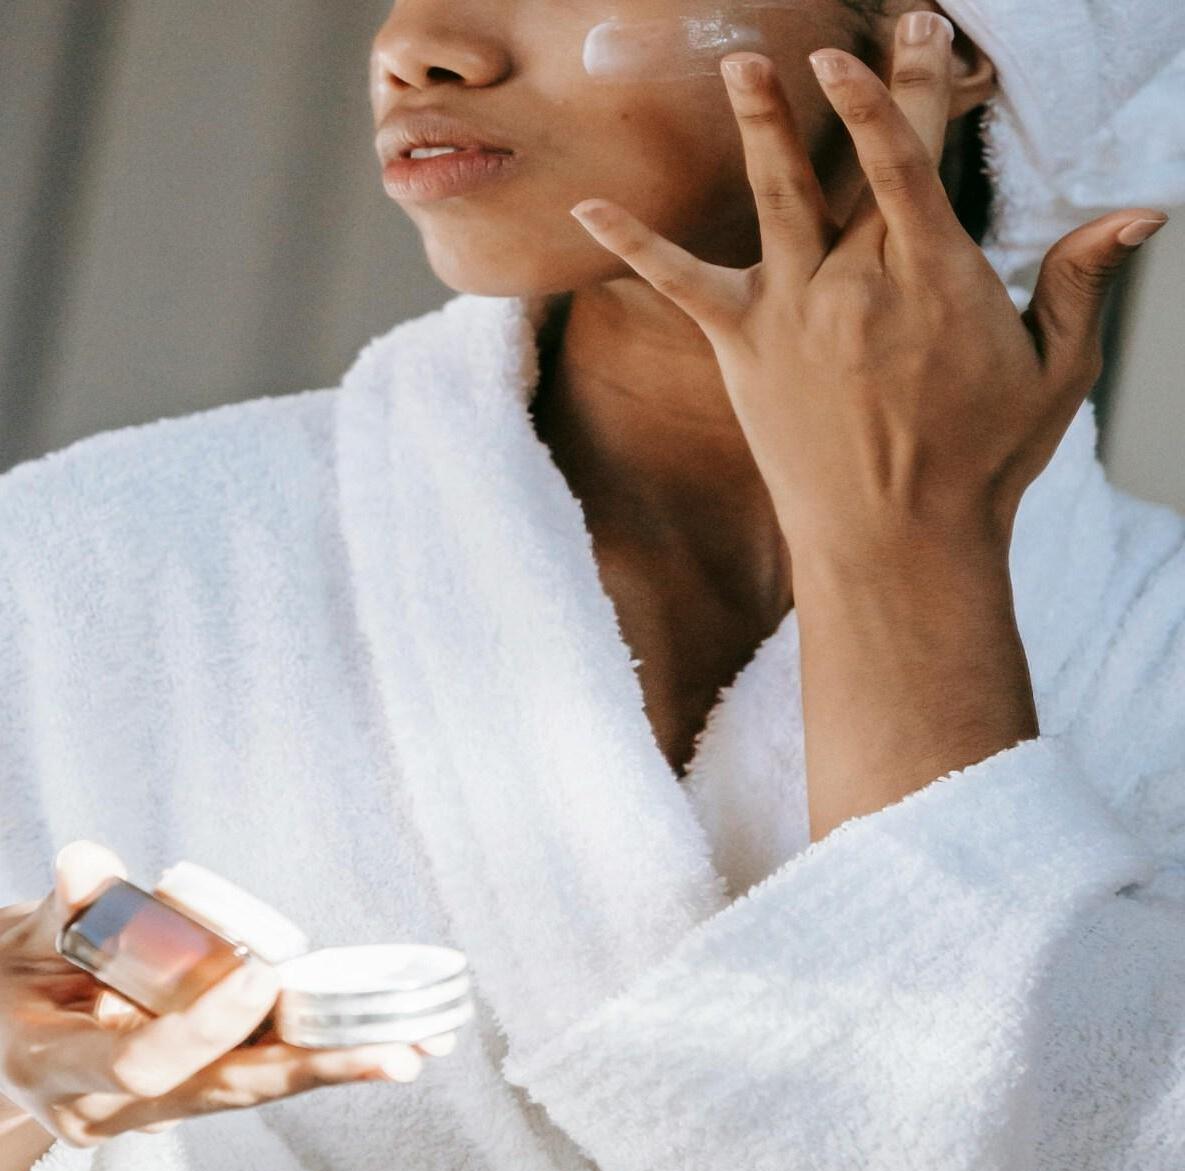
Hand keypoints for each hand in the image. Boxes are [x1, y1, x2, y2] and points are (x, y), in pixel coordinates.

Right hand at [0, 840, 455, 1151]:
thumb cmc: (9, 982)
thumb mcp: (17, 944)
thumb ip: (61, 910)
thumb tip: (86, 861)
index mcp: (59, 1069)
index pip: (141, 1062)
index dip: (202, 1023)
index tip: (258, 973)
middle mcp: (112, 1107)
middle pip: (225, 1091)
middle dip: (311, 1070)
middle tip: (392, 1054)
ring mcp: (156, 1108)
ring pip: (252, 1088)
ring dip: (333, 1067)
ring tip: (413, 1049)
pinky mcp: (190, 1089)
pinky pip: (256, 1073)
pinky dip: (317, 1055)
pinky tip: (385, 1043)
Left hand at [567, 11, 1167, 570]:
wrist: (896, 545)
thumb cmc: (979, 466)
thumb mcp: (1055, 375)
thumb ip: (1083, 285)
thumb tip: (1140, 211)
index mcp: (936, 276)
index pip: (917, 158)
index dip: (908, 88)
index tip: (910, 33)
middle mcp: (859, 281)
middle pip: (857, 165)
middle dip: (867, 88)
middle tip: (873, 28)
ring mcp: (795, 310)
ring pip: (774, 196)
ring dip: (761, 123)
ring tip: (743, 65)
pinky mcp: (744, 347)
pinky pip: (679, 283)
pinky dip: (634, 242)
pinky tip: (588, 203)